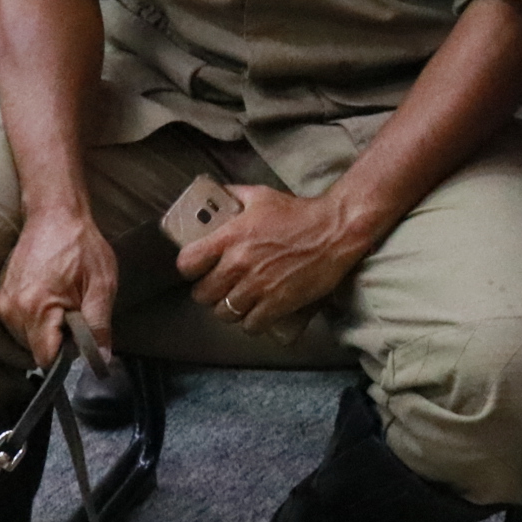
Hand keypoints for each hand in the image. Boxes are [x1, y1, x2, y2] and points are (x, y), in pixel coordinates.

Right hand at [0, 206, 116, 367]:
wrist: (55, 214)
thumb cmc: (81, 245)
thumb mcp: (102, 285)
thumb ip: (99, 326)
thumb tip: (102, 359)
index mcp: (36, 307)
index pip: (46, 358)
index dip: (67, 358)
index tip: (81, 344)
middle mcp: (12, 309)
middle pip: (36, 351)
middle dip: (58, 342)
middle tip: (75, 314)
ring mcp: (3, 303)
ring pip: (27, 339)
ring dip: (46, 331)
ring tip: (63, 302)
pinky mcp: (0, 297)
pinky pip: (19, 325)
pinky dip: (36, 319)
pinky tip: (50, 298)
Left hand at [175, 186, 375, 332]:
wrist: (334, 231)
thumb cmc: (298, 213)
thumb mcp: (260, 196)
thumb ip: (233, 195)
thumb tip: (214, 195)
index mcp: (230, 237)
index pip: (187, 263)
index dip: (189, 269)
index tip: (196, 269)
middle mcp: (239, 264)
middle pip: (202, 295)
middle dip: (208, 293)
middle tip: (218, 288)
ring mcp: (258, 287)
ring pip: (224, 313)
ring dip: (228, 310)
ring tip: (236, 303)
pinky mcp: (277, 304)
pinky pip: (250, 325)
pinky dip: (250, 323)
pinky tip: (255, 315)